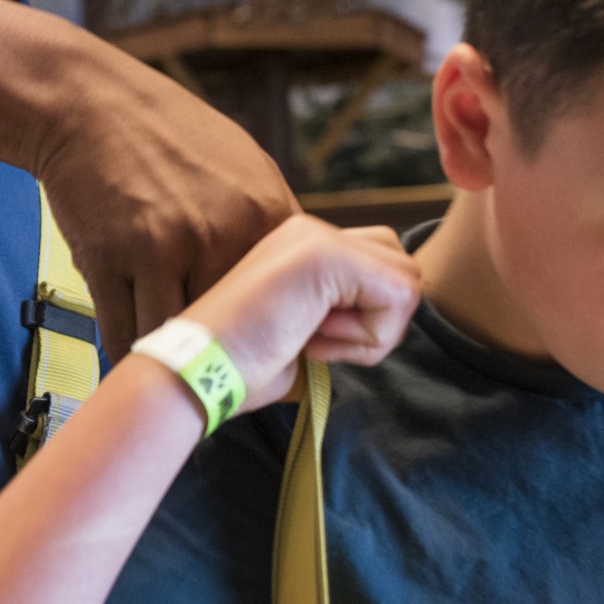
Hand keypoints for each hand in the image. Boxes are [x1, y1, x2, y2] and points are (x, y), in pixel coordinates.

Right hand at [34, 72, 297, 351]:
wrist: (90, 104)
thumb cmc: (171, 134)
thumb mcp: (246, 166)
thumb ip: (272, 227)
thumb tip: (300, 284)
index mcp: (264, 213)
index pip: (290, 305)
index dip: (276, 339)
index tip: (259, 352)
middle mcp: (219, 233)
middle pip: (235, 332)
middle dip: (224, 358)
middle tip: (213, 370)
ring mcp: (160, 247)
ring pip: (177, 342)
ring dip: (173, 360)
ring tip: (173, 365)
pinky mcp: (107, 260)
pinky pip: (123, 334)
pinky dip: (130, 351)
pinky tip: (137, 351)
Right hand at [176, 216, 419, 410]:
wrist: (196, 371)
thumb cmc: (240, 368)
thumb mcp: (302, 334)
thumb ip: (342, 316)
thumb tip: (392, 322)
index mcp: (302, 246)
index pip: (380, 266)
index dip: (365, 317)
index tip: (311, 340)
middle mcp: (311, 231)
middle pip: (402, 267)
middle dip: (379, 319)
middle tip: (321, 341)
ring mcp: (318, 238)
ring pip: (406, 282)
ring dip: (372, 331)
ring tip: (315, 341)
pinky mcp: (327, 256)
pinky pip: (398, 298)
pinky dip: (367, 337)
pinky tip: (315, 340)